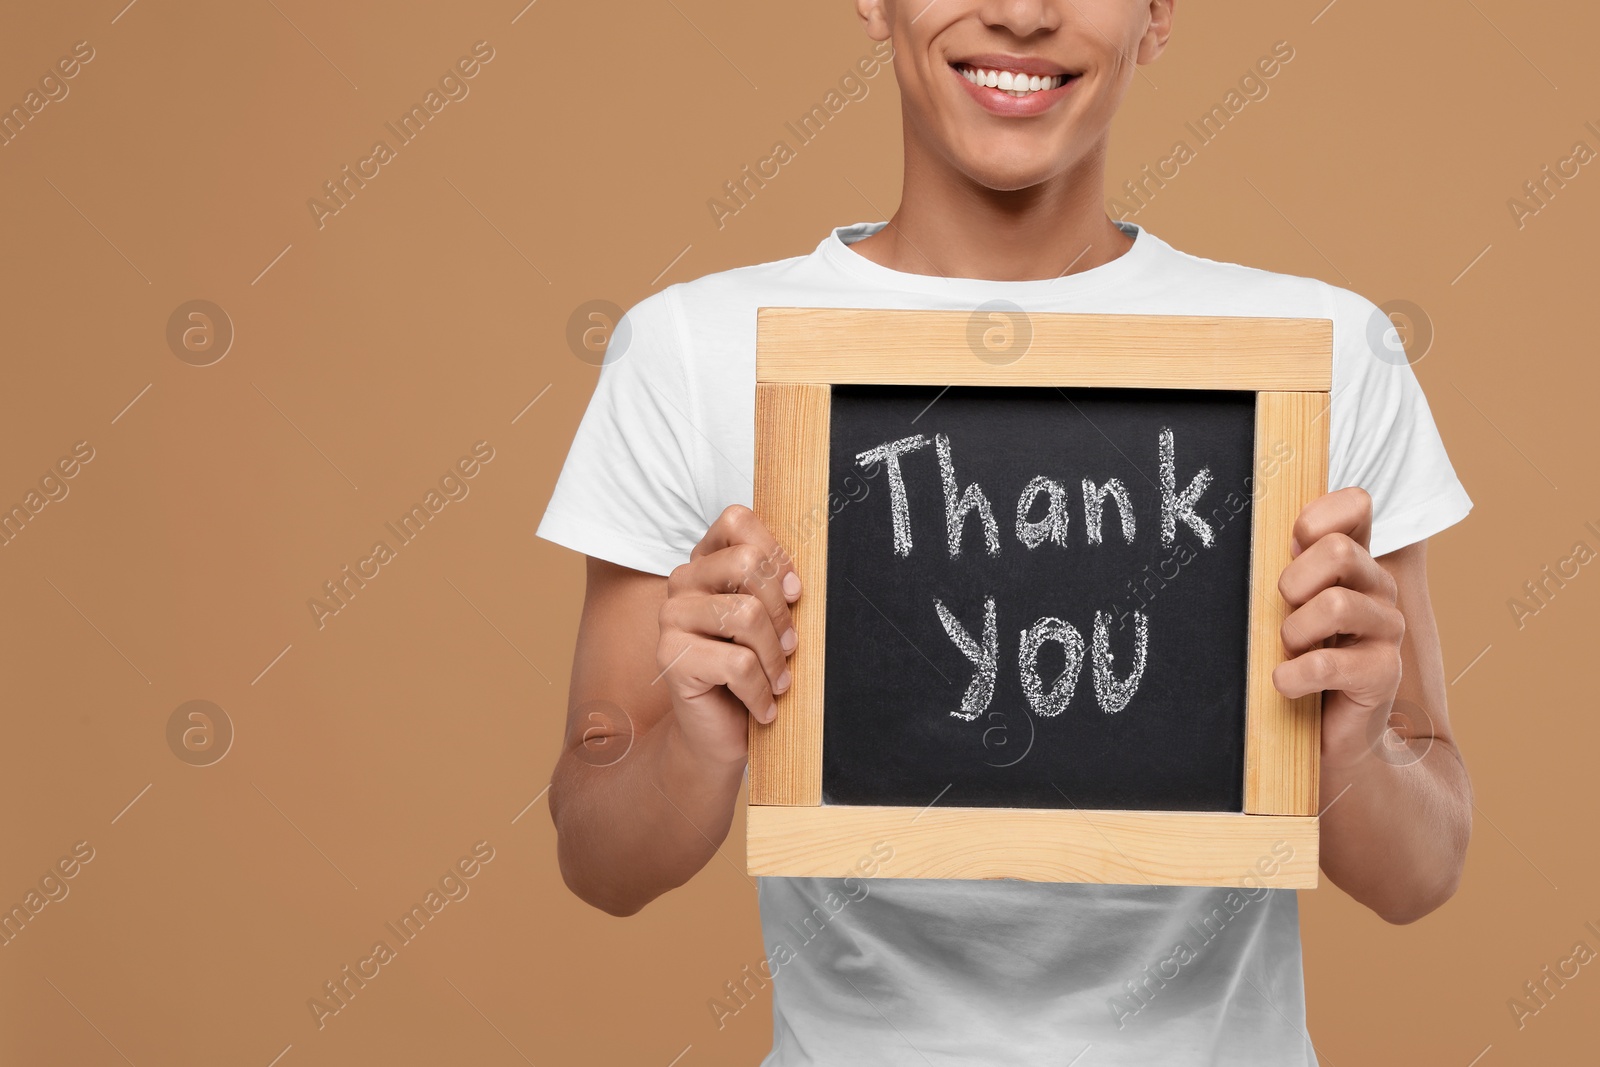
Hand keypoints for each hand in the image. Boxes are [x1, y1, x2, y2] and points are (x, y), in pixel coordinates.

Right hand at [656, 505, 801, 766]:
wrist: (717, 736)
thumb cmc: (751, 673)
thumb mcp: (770, 622)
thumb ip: (776, 588)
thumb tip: (797, 581)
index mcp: (706, 563)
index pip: (737, 521)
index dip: (775, 553)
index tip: (793, 593)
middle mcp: (683, 583)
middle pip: (747, 563)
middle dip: (781, 610)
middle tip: (789, 645)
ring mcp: (672, 618)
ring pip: (746, 615)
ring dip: (774, 656)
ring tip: (778, 680)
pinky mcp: (671, 658)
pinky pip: (738, 663)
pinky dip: (761, 691)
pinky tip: (763, 706)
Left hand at [1272, 487, 1404, 770]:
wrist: (1327, 734)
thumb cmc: (1295, 658)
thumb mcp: (1284, 605)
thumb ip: (1282, 568)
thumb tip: (1247, 534)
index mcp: (1354, 561)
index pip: (1355, 505)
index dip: (1317, 518)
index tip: (1291, 546)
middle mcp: (1378, 587)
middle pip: (1338, 551)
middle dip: (1293, 581)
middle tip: (1283, 610)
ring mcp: (1388, 629)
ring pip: (1336, 604)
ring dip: (1294, 631)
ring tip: (1288, 650)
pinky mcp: (1385, 673)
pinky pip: (1327, 664)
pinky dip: (1293, 676)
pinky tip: (1285, 683)